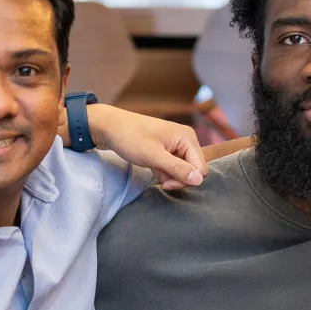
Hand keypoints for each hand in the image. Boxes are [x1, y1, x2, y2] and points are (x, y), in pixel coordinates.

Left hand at [87, 104, 206, 189]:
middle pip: (192, 170)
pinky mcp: (167, 150)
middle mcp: (186, 140)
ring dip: (167, 175)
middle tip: (158, 177)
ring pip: (181, 171)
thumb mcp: (154, 156)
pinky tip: (151, 165)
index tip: (167, 182)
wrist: (110, 127)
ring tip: (151, 167)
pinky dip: (162, 171)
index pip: (200, 169)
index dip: (186, 180)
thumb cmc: (131, 138)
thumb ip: (177, 169)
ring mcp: (176, 145)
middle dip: (176, 177)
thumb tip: (199, 180)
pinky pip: (172, 167)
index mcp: (187, 138)